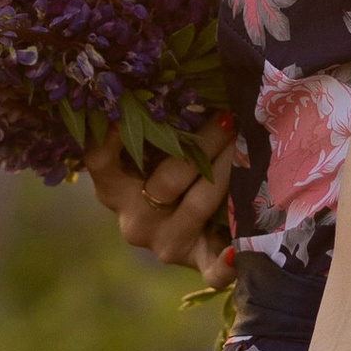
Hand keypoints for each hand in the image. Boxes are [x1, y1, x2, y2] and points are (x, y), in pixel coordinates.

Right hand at [81, 114, 235, 288]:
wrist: (201, 231)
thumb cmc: (177, 173)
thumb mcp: (156, 155)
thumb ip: (158, 129)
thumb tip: (181, 81)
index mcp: (116, 191)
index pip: (100, 164)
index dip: (109, 140)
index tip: (124, 114)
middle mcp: (135, 222)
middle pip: (166, 180)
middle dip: (203, 143)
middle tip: (231, 115)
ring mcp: (166, 246)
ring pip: (196, 206)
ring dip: (226, 172)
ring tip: (249, 145)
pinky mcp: (197, 264)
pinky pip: (213, 270)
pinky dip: (227, 259)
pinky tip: (240, 248)